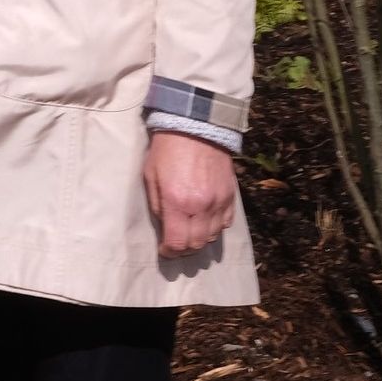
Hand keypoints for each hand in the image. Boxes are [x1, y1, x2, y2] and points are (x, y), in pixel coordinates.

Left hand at [143, 131, 239, 257]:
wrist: (196, 128)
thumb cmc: (166, 150)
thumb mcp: (150, 175)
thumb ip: (157, 204)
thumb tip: (164, 225)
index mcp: (177, 202)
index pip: (178, 242)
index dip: (170, 252)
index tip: (164, 251)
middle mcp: (201, 207)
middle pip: (197, 244)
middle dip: (184, 249)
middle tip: (175, 245)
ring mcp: (219, 203)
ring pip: (212, 237)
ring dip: (199, 240)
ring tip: (188, 233)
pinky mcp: (231, 197)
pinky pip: (225, 223)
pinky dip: (214, 227)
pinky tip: (204, 221)